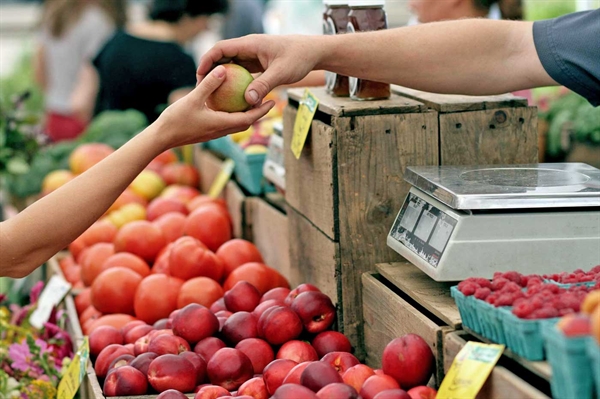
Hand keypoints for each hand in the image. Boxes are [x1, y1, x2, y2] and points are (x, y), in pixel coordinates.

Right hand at [156, 65, 274, 148]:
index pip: (249, 119)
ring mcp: (214, 132)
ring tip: (251, 101)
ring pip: (236, 124)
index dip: (262, 110)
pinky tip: (228, 104)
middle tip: (267, 100)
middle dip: (258, 113)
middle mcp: (221, 130)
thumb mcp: (193, 99)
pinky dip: (232, 114)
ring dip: (246, 114)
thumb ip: (209, 84)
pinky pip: (225, 122)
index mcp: (221, 124)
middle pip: (246, 122)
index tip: (273, 101)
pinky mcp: (207, 131)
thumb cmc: (176, 120)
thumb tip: (223, 69)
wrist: (161, 138)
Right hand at [197, 35, 319, 105]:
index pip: (221, 48)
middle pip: (222, 57)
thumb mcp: (281, 73)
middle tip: (201, 88)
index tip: (199, 75)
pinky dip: (234, 83)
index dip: (207, 60)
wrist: (313, 52)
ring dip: (222, 78)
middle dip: (210, 71)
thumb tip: (248, 101)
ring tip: (212, 94)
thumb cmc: (299, 58)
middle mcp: (248, 48)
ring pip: (231, 65)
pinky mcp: (258, 64)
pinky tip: (231, 98)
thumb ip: (264, 85)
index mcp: (250, 44)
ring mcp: (252, 56)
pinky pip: (241, 73)